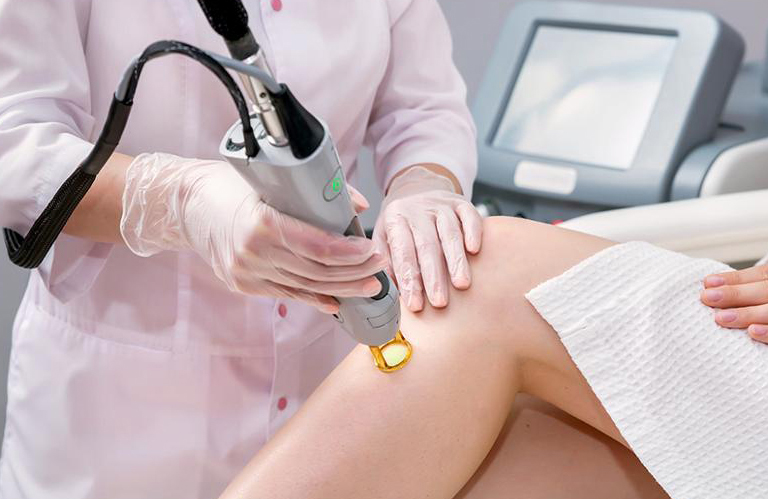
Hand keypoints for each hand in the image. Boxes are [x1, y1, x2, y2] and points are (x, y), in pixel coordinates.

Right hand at [120, 153, 385, 312]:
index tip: (371, 248)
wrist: (185, 204)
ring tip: (368, 284)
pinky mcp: (243, 285)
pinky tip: (337, 300)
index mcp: (262, 223)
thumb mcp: (270, 178)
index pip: (318, 247)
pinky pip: (287, 294)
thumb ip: (317, 192)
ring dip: (341, 288)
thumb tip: (356, 205)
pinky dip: (315, 298)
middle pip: (317, 271)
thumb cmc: (229, 184)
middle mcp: (253, 254)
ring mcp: (247, 273)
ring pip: (306, 286)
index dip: (350, 253)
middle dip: (354, 271)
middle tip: (379, 266)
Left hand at [373, 165, 482, 311]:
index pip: (402, 252)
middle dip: (434, 276)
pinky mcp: (460, 202)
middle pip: (427, 245)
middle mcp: (418, 210)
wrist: (416, 188)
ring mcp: (440, 205)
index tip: (415, 304)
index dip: (409, 279)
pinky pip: (469, 215)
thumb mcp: (383, 237)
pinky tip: (475, 251)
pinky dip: (473, 232)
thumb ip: (385, 261)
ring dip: (456, 260)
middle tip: (440, 302)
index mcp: (395, 219)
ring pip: (450, 233)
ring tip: (462, 284)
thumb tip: (391, 289)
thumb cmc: (400, 221)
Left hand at [700, 264, 767, 341]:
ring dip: (748, 314)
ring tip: (721, 318)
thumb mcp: (762, 292)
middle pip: (766, 291)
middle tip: (708, 297)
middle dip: (736, 294)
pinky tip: (752, 332)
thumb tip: (711, 285)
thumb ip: (747, 288)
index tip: (708, 282)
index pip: (763, 275)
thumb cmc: (764, 305)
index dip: (736, 279)